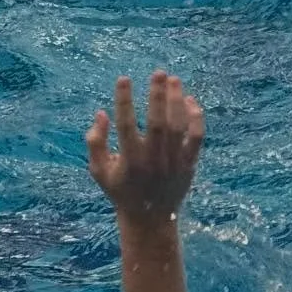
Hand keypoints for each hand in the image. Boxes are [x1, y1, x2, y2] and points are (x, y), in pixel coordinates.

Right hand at [87, 72, 203, 224]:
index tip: (124, 78)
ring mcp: (173, 162)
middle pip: (157, 123)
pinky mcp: (189, 164)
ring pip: (178, 126)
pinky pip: (196, 137)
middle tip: (158, 73)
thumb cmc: (121, 191)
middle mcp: (153, 161)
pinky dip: (195, 117)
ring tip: (173, 79)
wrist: (150, 219)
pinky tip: (189, 100)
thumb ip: (95, 142)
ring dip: (177, 100)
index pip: (125, 125)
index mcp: (129, 161)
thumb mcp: (100, 171)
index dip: (124, 100)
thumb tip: (101, 113)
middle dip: (158, 96)